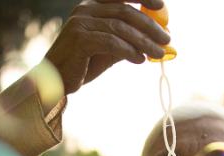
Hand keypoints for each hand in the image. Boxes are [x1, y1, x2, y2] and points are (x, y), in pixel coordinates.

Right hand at [44, 0, 170, 94]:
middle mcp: (85, 9)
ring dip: (144, 42)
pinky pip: (112, 43)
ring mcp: (81, 23)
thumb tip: (158, 40)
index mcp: (92, 5)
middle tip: (167, 39)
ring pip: (121, 28)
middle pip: (125, 12)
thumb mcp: (110, 48)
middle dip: (150, 26)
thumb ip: (129, 40)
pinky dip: (129, 51)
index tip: (161, 7)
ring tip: (158, 53)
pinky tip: (140, 60)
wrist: (57, 80)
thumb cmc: (84, 62)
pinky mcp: (80, 39)